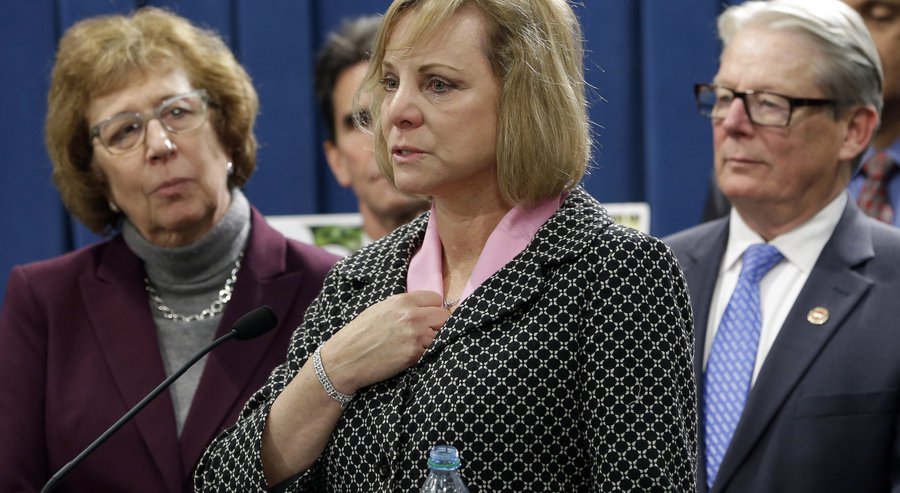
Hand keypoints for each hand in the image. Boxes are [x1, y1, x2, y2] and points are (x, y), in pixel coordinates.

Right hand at [319, 291, 449, 393]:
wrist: (344, 359)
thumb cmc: (358, 334)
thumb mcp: (380, 310)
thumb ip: (403, 307)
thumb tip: (423, 309)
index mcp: (402, 301)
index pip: (436, 299)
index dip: (433, 309)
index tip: (428, 317)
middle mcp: (411, 315)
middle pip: (444, 317)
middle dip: (438, 325)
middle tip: (426, 334)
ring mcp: (415, 335)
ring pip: (440, 336)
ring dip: (432, 342)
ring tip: (415, 347)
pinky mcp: (414, 354)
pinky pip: (431, 353)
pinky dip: (425, 356)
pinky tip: (410, 357)